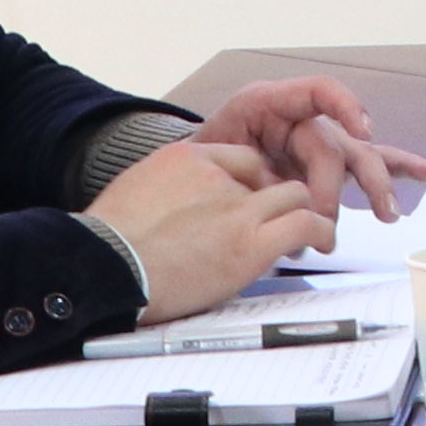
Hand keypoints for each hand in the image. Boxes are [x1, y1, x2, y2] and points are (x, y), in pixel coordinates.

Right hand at [91, 135, 337, 321]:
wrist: (103, 266)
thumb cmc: (109, 244)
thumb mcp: (136, 191)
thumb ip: (167, 191)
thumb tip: (176, 210)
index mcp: (186, 159)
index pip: (240, 160)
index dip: (253, 184)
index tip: (256, 203)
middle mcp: (216, 176)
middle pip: (269, 174)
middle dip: (280, 197)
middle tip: (284, 218)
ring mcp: (236, 209)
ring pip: (294, 195)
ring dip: (307, 212)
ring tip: (315, 230)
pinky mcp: (250, 244)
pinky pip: (303, 225)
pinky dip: (319, 232)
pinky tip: (321, 242)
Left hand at [190, 78, 425, 223]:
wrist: (185, 175)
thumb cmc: (196, 160)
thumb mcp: (210, 156)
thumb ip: (245, 173)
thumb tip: (281, 202)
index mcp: (269, 104)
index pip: (318, 91)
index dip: (345, 106)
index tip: (360, 132)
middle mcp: (300, 119)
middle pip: (339, 143)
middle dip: (348, 180)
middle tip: (342, 217)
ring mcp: (315, 141)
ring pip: (358, 157)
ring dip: (377, 185)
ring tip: (388, 212)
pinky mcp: (324, 165)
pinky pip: (363, 163)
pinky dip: (394, 169)